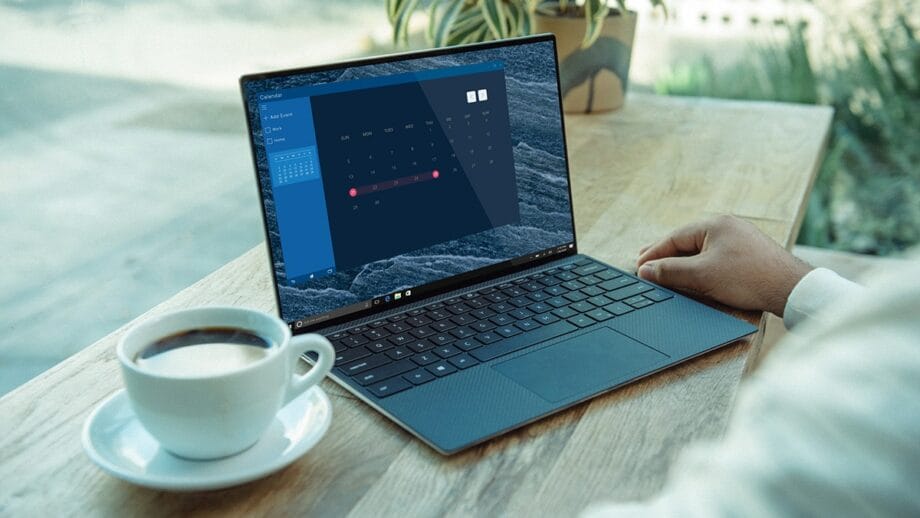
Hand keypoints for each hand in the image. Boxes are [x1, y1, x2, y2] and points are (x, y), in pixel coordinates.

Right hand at [635, 215, 812, 315]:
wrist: (791, 289)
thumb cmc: (748, 278)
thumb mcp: (702, 275)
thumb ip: (670, 271)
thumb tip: (645, 270)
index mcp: (715, 224)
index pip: (674, 238)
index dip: (653, 254)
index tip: (638, 267)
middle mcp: (728, 226)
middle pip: (687, 241)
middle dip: (666, 255)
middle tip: (645, 264)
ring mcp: (741, 239)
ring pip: (702, 250)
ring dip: (683, 262)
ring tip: (666, 272)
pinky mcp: (750, 254)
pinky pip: (716, 256)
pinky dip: (700, 266)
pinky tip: (695, 275)